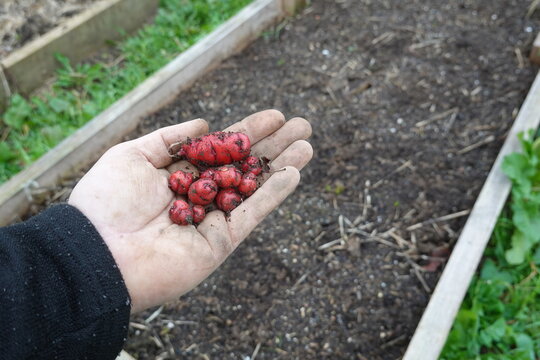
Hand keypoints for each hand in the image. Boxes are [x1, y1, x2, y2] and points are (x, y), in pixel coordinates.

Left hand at [68, 110, 312, 312]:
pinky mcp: (220, 242)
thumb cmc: (107, 201)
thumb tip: (205, 124)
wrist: (97, 251)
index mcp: (181, 174)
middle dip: (274, 146)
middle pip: (245, 166)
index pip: (222, 148)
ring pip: (255, 189)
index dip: (248, 131)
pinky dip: (272, 195)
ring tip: (308, 145)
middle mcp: (201, 195)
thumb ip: (170, 139)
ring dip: (283, 167)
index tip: (274, 115)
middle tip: (303, 126)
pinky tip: (293, 174)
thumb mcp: (132, 155)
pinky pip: (251, 215)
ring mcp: (213, 219)